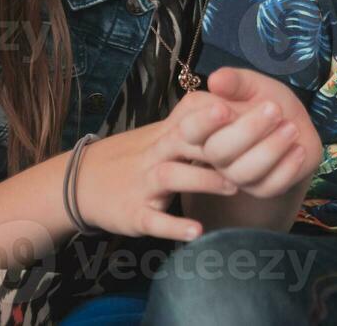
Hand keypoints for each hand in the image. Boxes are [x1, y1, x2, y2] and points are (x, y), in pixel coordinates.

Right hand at [76, 90, 240, 240]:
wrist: (81, 182)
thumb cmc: (133, 157)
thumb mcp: (159, 135)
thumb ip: (192, 123)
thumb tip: (234, 104)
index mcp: (165, 135)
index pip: (192, 118)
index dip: (217, 112)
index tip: (247, 108)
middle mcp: (155, 155)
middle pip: (185, 140)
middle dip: (218, 138)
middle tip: (255, 140)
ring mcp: (143, 184)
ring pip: (172, 177)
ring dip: (202, 181)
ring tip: (234, 186)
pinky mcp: (134, 214)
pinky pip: (154, 220)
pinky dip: (174, 226)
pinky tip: (197, 232)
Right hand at [195, 67, 320, 197]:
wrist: (293, 123)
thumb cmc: (265, 100)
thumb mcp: (252, 84)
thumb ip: (235, 81)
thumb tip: (215, 79)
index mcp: (205, 126)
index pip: (189, 131)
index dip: (203, 123)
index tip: (224, 108)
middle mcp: (215, 154)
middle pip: (218, 152)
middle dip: (248, 130)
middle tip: (274, 108)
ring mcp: (236, 175)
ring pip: (243, 172)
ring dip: (270, 149)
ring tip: (292, 127)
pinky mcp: (260, 189)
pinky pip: (269, 186)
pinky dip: (287, 167)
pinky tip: (299, 148)